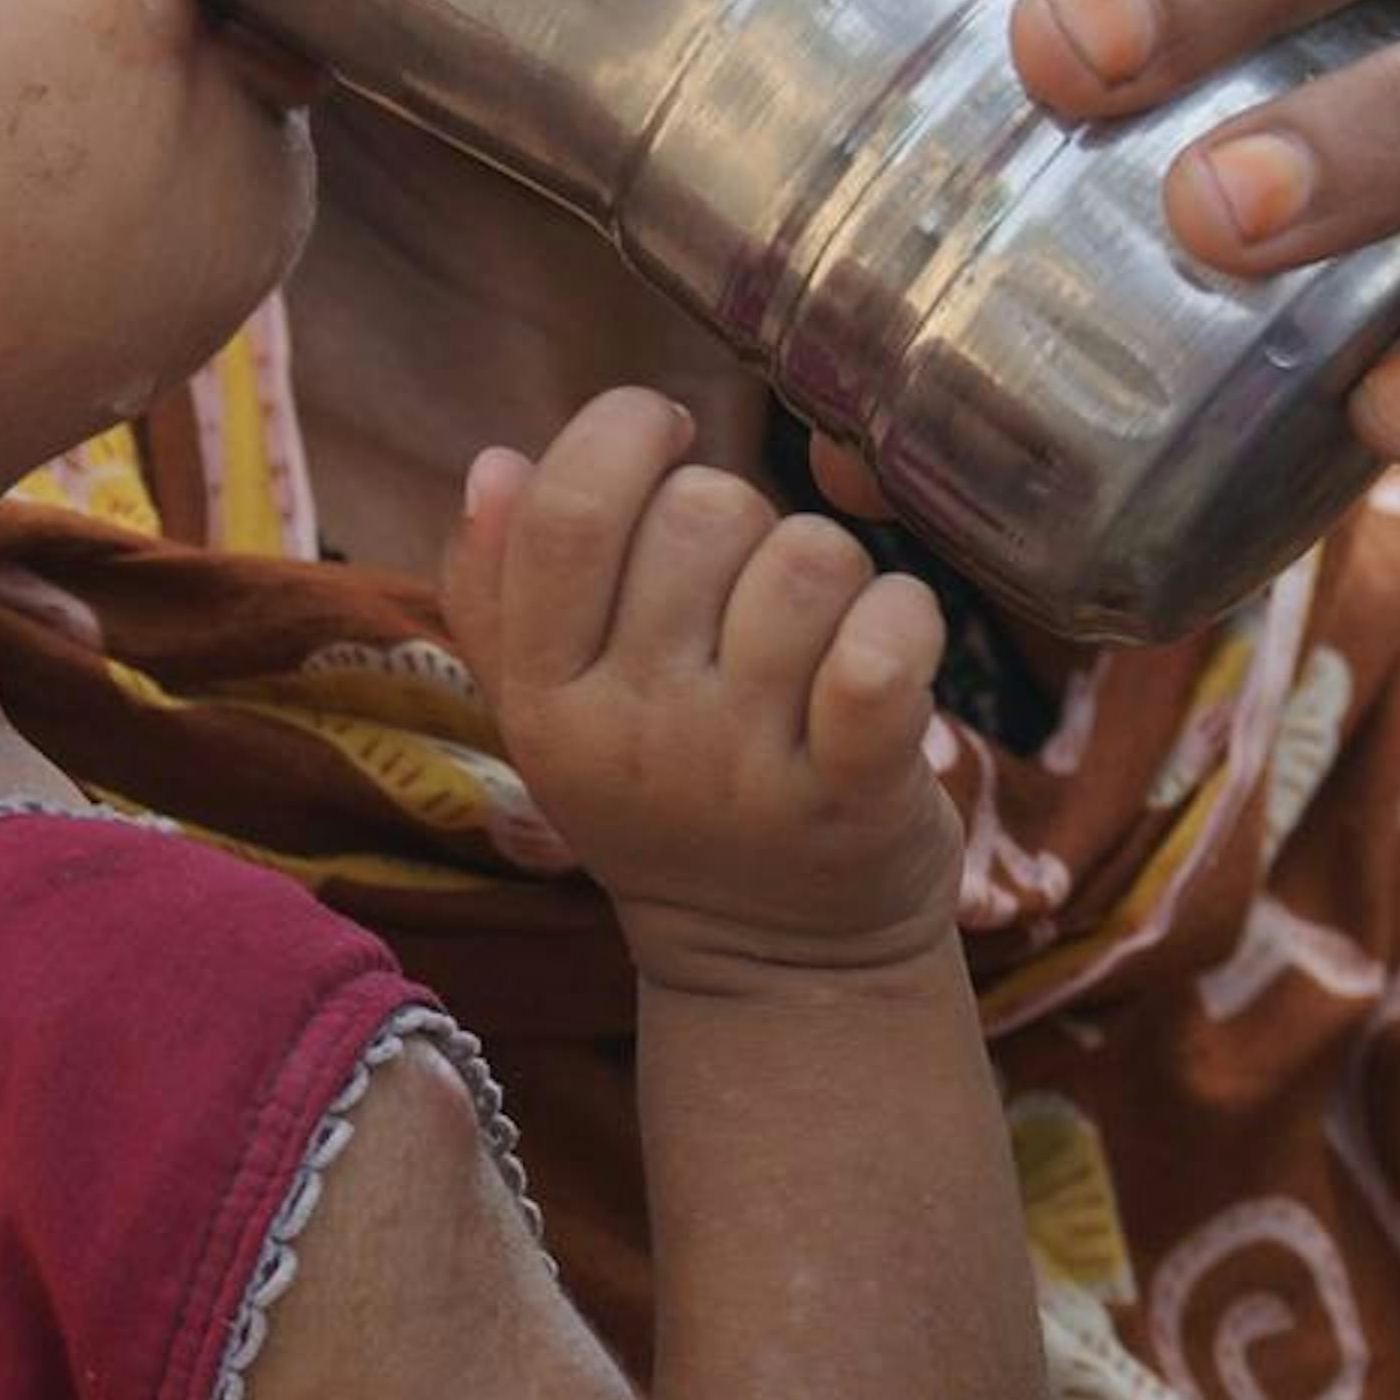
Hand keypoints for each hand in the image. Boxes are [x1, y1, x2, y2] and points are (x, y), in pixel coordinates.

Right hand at [441, 387, 957, 982]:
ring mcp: (746, 768)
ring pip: (807, 559)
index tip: (663, 435)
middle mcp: (636, 731)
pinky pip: (884, 650)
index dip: (624, 432)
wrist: (774, 966)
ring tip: (815, 626)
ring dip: (830, 567)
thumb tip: (495, 463)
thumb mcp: (552, 711)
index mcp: (545, 696)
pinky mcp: (854, 795)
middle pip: (702, 512)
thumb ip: (499, 588)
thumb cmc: (666, 797)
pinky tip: (890, 647)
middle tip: (743, 576)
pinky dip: (904, 621)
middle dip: (741, 510)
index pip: (567, 513)